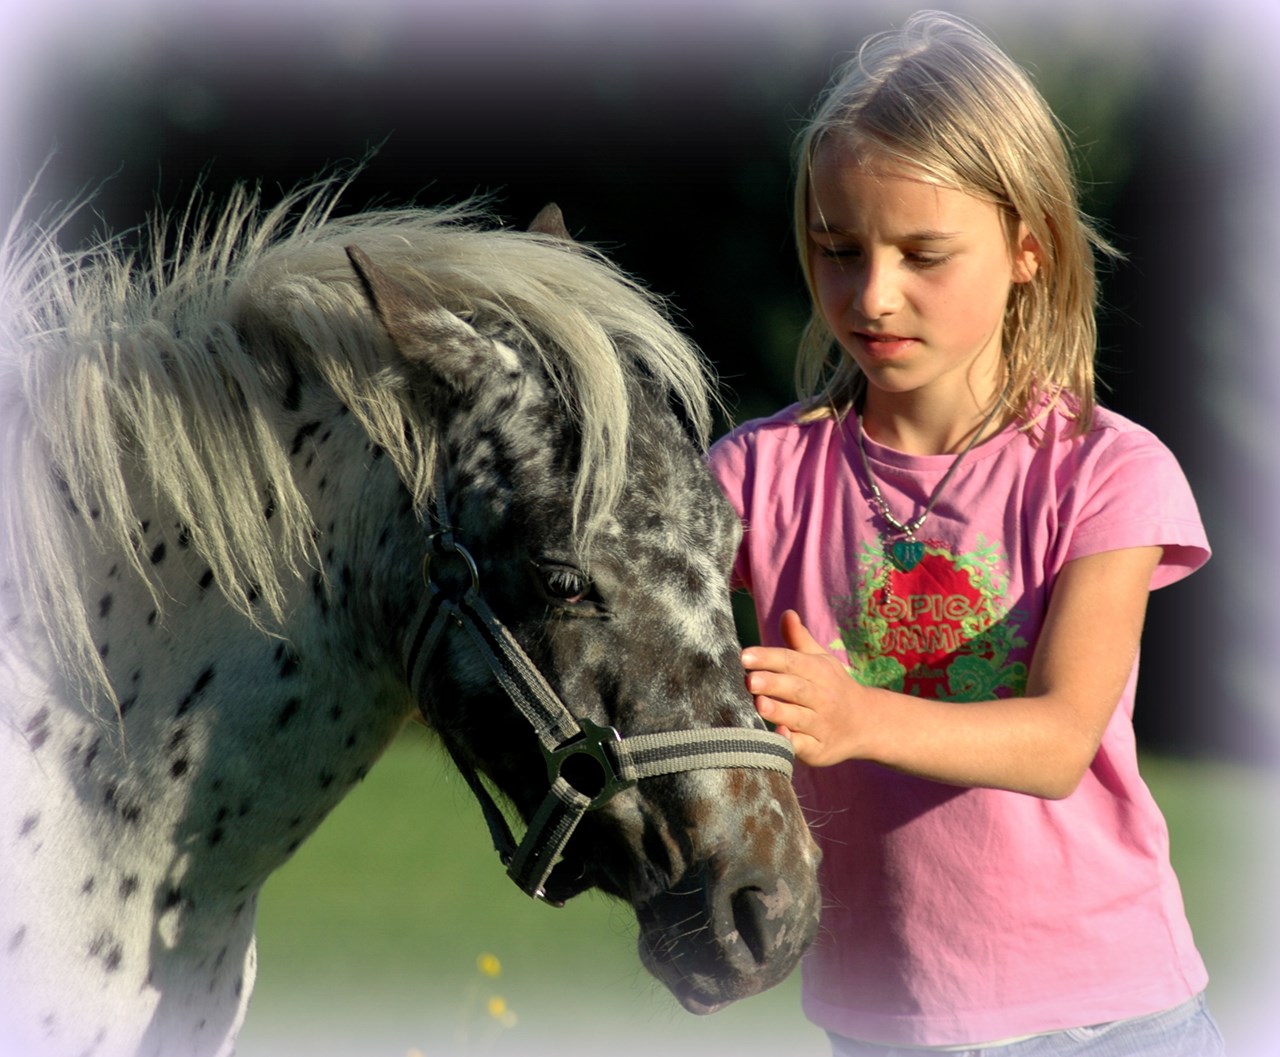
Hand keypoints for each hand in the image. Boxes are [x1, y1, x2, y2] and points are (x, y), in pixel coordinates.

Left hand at [741, 610, 862, 766]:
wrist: (865, 724)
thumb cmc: (831, 687)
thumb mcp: (820, 661)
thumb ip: (799, 640)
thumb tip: (787, 613)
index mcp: (819, 671)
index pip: (791, 662)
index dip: (768, 658)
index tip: (744, 656)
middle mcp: (822, 697)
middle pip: (795, 688)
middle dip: (772, 683)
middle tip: (749, 680)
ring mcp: (821, 724)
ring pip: (798, 717)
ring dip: (779, 711)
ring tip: (759, 704)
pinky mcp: (818, 749)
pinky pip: (804, 746)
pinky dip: (792, 742)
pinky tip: (778, 736)